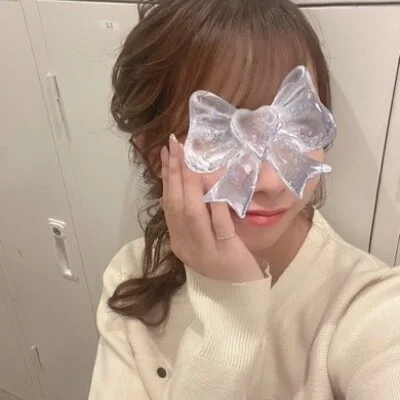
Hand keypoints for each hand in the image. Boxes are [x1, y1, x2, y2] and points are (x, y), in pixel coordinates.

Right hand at [161, 134, 263, 282]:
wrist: (237, 299)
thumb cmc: (221, 264)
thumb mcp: (201, 241)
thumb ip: (192, 219)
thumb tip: (183, 189)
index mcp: (178, 240)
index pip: (168, 203)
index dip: (167, 177)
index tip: (166, 152)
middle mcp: (185, 245)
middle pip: (176, 204)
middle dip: (175, 172)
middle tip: (174, 144)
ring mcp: (204, 250)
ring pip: (192, 213)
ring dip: (190, 183)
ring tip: (190, 158)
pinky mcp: (225, 254)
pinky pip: (219, 226)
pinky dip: (216, 204)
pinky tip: (216, 186)